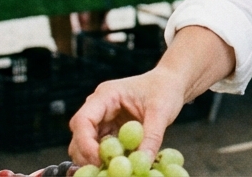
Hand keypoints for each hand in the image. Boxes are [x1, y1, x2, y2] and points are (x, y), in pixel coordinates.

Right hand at [69, 67, 186, 164]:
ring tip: (113, 168)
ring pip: (86, 144)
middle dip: (87, 155)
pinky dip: (107, 158)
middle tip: (104, 170)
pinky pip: (101, 147)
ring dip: (96, 158)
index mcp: (106, 95)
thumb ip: (151, 137)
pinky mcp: (111, 130)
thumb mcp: (161, 112)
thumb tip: (142, 162)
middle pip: (79, 135)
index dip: (85, 143)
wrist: (171, 84)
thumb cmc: (165, 89)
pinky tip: (121, 164)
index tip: (98, 160)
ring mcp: (103, 119)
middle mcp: (99, 107)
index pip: (83, 120)